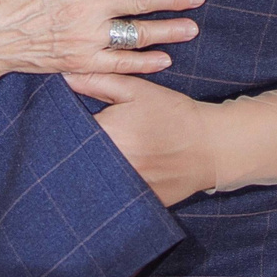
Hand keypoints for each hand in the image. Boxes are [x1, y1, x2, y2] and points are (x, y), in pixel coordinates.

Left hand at [65, 71, 218, 206]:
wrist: (211, 145)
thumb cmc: (173, 113)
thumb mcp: (136, 90)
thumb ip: (97, 82)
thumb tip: (64, 75)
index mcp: (109, 133)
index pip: (70, 132)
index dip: (66, 128)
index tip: (68, 126)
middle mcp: (113, 163)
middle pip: (79, 158)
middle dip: (77, 151)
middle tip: (85, 144)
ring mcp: (125, 187)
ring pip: (94, 179)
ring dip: (92, 170)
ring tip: (98, 161)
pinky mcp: (138, 202)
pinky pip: (114, 197)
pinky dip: (111, 188)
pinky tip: (116, 179)